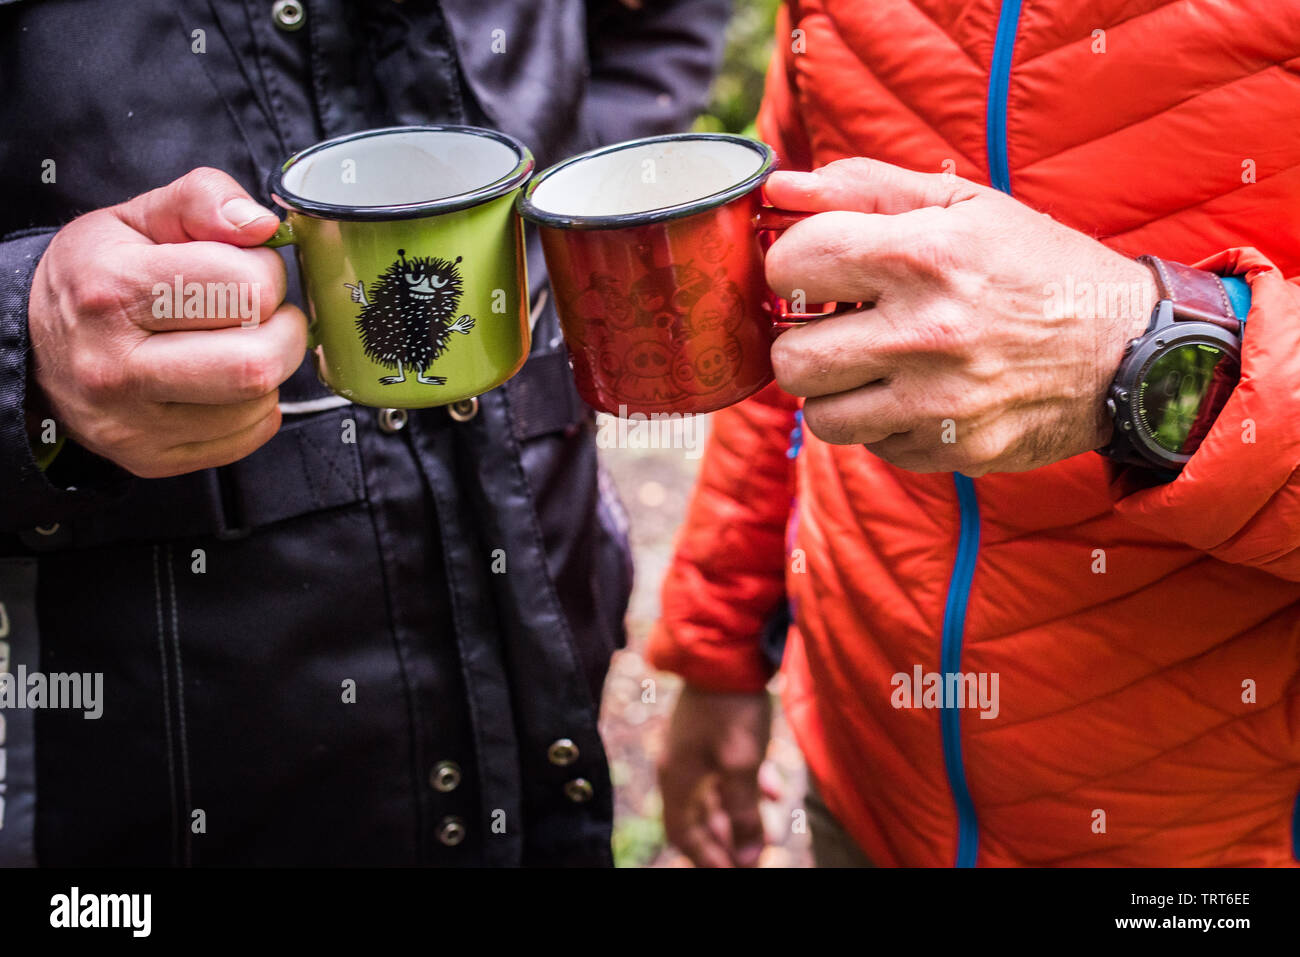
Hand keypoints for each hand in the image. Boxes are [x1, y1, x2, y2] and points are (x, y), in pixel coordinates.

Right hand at [27, 167, 305, 477]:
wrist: (35, 346)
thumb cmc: (95, 277)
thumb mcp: (136, 218)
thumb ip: (203, 200)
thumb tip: (260, 224)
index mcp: (112, 291)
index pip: (244, 288)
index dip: (266, 273)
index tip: (249, 271)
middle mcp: (115, 366)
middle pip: (258, 361)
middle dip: (284, 330)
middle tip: (265, 315)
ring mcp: (132, 423)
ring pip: (257, 403)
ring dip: (270, 370)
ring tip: (240, 344)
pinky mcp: (150, 459)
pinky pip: (246, 438)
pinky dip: (255, 408)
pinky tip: (226, 382)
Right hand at [657, 686, 774, 867]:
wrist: (726, 650)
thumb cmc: (730, 709)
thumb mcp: (741, 765)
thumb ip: (744, 813)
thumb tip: (749, 857)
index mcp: (676, 778)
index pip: (682, 834)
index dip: (706, 858)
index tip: (735, 870)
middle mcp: (679, 766)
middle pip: (699, 818)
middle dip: (728, 841)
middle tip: (755, 856)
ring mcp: (695, 747)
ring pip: (716, 795)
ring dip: (742, 817)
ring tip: (770, 832)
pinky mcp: (712, 732)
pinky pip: (726, 772)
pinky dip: (748, 788)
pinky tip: (774, 791)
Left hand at [764, 159, 1156, 474]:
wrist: (1128, 350)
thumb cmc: (1035, 266)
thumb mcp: (963, 205)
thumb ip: (864, 188)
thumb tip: (780, 187)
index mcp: (925, 257)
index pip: (792, 265)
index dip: (793, 264)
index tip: (817, 268)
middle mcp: (927, 335)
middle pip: (790, 359)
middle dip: (802, 340)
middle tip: (837, 326)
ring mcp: (939, 403)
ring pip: (819, 417)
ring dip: (835, 391)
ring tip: (872, 365)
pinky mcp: (952, 450)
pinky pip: (872, 447)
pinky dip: (882, 423)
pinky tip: (917, 393)